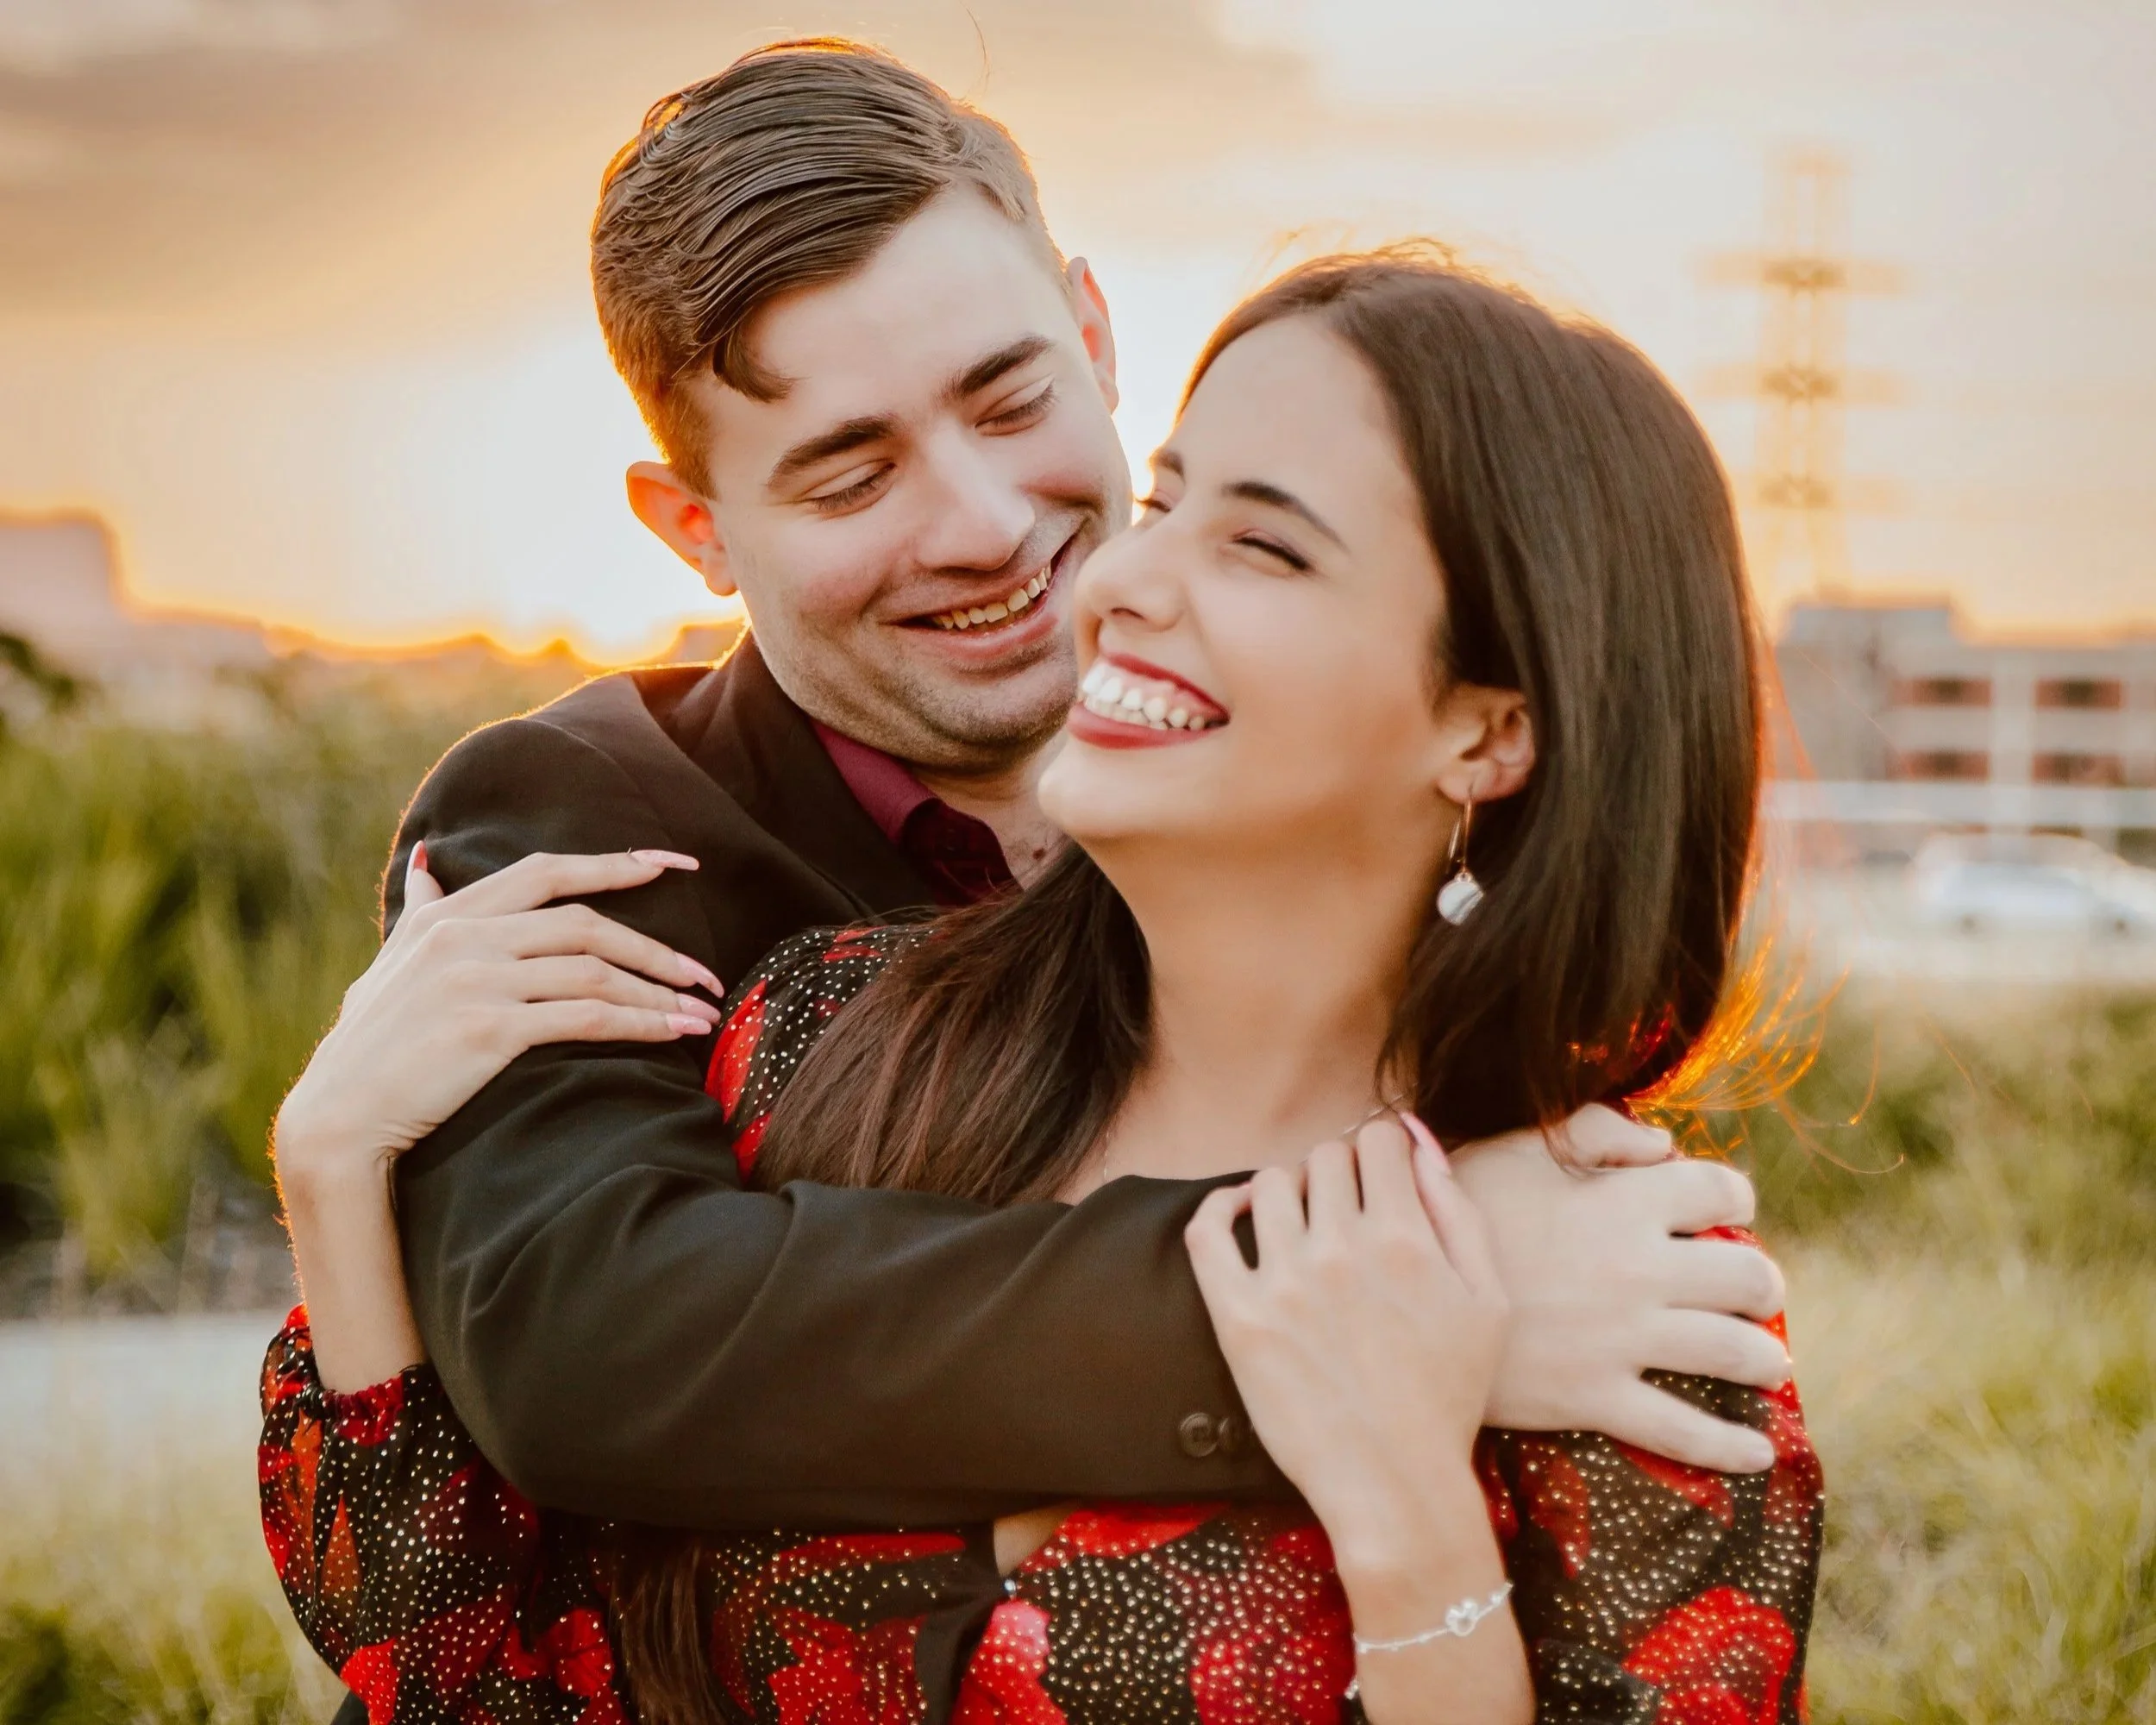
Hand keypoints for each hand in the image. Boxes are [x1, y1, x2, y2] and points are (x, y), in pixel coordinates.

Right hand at [274, 847, 723, 1182]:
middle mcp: (464, 938)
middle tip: (705, 971)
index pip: (546, 872)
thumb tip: (430, 860)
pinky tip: (675, 1033)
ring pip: (595, 969)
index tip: (674, 862)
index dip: (615, 864)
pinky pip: (587, 1016)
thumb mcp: (388, 962)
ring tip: (704, 1012)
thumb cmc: (369, 1046)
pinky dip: (641, 1022)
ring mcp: (477, 981)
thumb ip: (418, 909)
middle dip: (656, 944)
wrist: (337, 1118)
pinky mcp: (490, 1030)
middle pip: (585, 922)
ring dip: (660, 990)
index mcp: (447, 916)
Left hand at [1183, 1117, 1507, 1569]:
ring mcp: (1284, 1282)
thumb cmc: (1448, 1397)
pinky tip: (1237, 1215)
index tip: (1378, 1175)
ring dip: (1288, 1191)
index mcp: (1405, 1240)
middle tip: (1344, 1209)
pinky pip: (1207, 1231)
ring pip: (1270, 1185)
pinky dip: (1219, 1207)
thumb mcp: (1488, 1300)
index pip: (1378, 1139)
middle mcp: (1341, 1250)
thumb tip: (1419, 1140)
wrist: (1395, 1484)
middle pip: (1325, 1157)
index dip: (1381, 1150)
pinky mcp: (1239, 1317)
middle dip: (1339, 1171)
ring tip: (1301, 1224)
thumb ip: (1458, 1211)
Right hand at [1452, 1104, 1788, 1472]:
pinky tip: (1758, 1453)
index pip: (1719, 1192)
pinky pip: (1682, 1432)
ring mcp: (1623, 1339)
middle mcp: (1639, 1269)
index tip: (1726, 1212)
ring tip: (1768, 1361)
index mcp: (1622, 1203)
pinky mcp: (1597, 1397)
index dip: (1732, 1200)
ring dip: (1763, 1357)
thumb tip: (1664, 1145)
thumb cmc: (1455, 1209)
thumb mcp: (1514, 1149)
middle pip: (1746, 1277)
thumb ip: (1593, 1131)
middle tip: (1757, 1293)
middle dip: (1763, 1286)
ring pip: (1732, 1353)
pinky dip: (1730, 1448)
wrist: (1396, 1295)